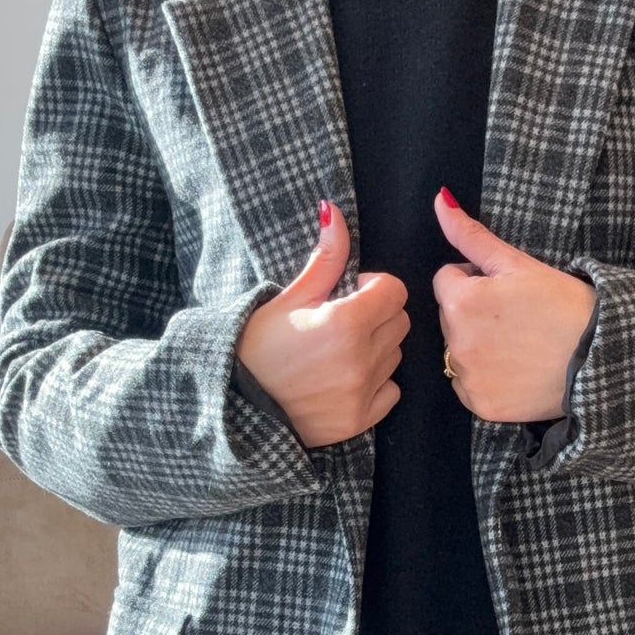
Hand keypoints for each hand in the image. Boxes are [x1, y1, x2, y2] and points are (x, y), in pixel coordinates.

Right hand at [236, 203, 409, 447]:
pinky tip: (344, 380)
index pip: (394, 290)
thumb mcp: (288, 298)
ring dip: (377, 348)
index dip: (373, 287)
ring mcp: (363, 392)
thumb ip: (325, 259)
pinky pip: (391, 391)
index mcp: (346, 321)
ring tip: (339, 353)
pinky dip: (376, 384)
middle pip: (399, 321)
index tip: (350, 293)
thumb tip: (335, 213)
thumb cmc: (257, 347)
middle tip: (342, 322)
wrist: (236, 404)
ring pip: (395, 355)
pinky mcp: (360, 420)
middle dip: (378, 315)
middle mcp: (361, 358)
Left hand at [431, 187, 596, 422]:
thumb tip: (440, 199)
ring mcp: (468, 378)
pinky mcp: (481, 406)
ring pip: (457, 352)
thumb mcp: (518, 263)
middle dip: (473, 312)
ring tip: (519, 344)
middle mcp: (456, 342)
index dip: (476, 280)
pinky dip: (486, 379)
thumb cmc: (563, 304)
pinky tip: (516, 371)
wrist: (599, 357)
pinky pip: (469, 386)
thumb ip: (471, 234)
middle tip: (516, 318)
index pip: (447, 280)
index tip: (506, 290)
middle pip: (449, 317)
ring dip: (477, 345)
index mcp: (461, 301)